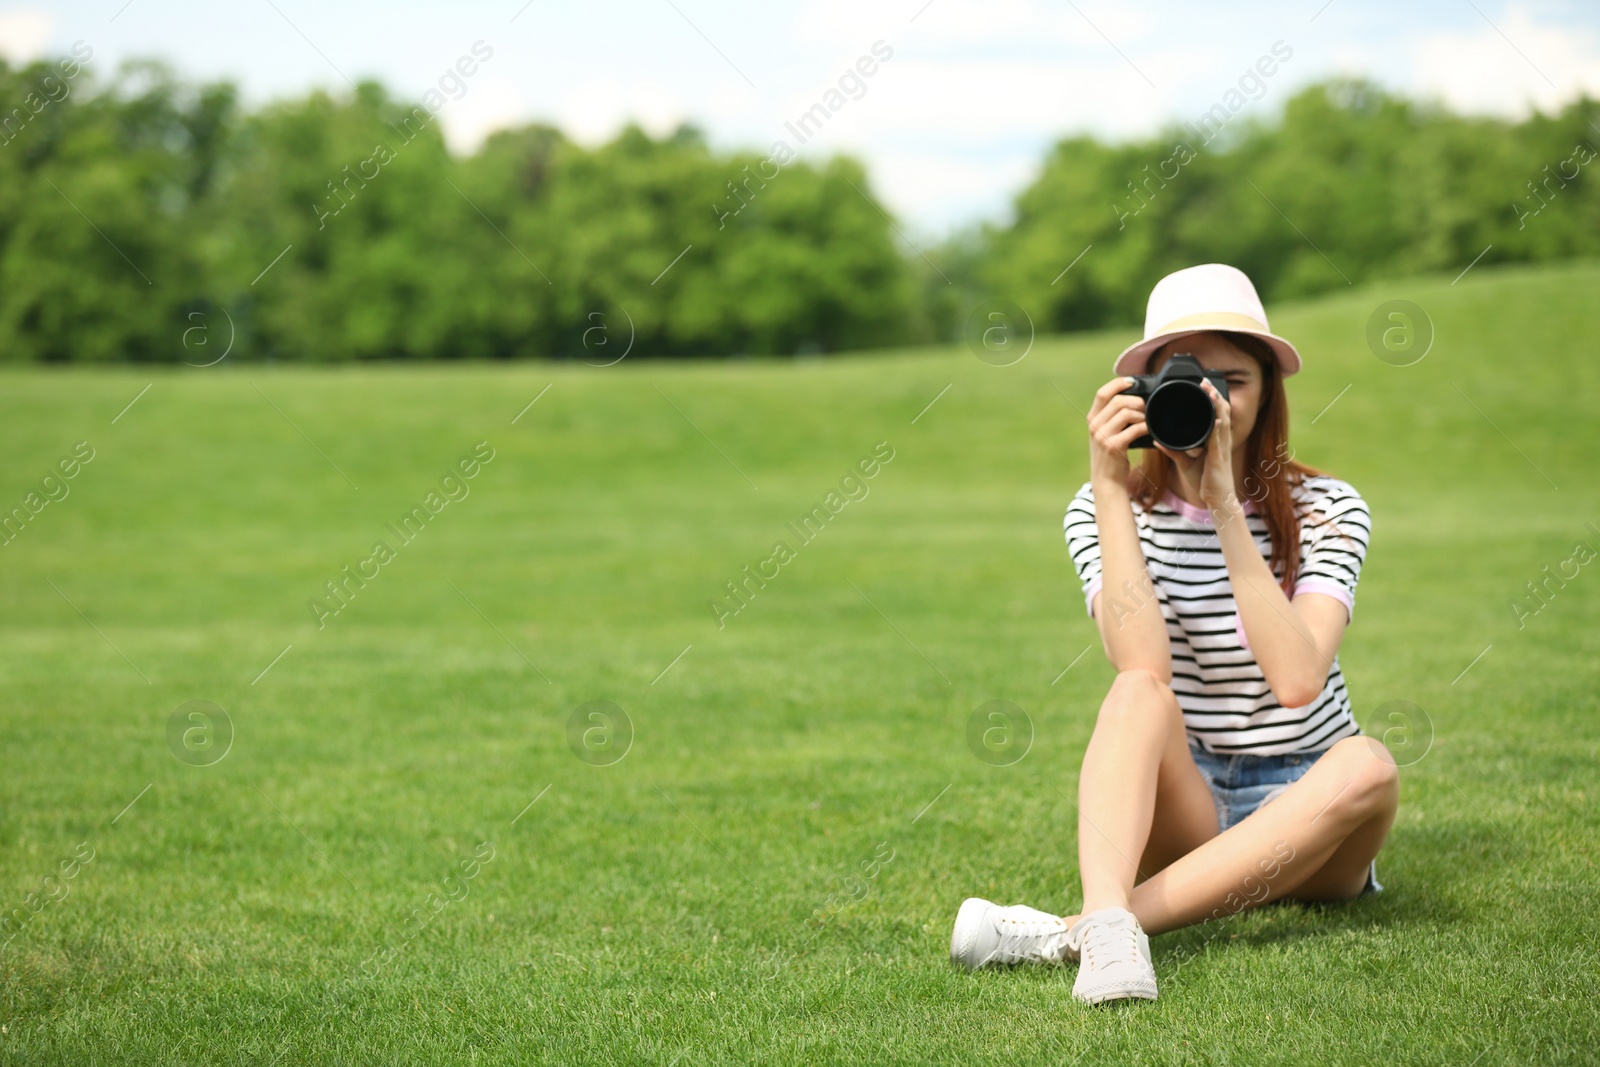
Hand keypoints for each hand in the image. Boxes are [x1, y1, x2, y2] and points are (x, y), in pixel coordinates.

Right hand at [1086, 376, 1144, 488]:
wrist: (1107, 482)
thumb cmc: (1111, 457)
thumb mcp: (1105, 434)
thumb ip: (1112, 418)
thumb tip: (1133, 400)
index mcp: (1092, 419)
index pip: (1102, 393)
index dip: (1118, 383)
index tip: (1132, 381)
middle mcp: (1094, 425)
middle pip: (1118, 400)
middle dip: (1137, 401)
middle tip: (1146, 408)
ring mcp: (1102, 436)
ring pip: (1127, 412)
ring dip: (1142, 415)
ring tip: (1147, 421)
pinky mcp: (1113, 446)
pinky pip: (1134, 429)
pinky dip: (1145, 428)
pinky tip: (1149, 431)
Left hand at [1156, 380, 1235, 508]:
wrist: (1217, 501)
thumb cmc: (1205, 481)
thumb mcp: (1185, 463)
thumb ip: (1172, 450)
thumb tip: (1157, 441)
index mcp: (1215, 441)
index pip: (1216, 415)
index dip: (1212, 399)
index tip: (1203, 385)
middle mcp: (1221, 442)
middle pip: (1222, 413)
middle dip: (1215, 395)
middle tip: (1205, 381)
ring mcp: (1222, 449)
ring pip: (1223, 423)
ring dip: (1218, 406)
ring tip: (1211, 391)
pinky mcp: (1219, 459)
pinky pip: (1220, 441)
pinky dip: (1219, 429)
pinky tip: (1218, 419)